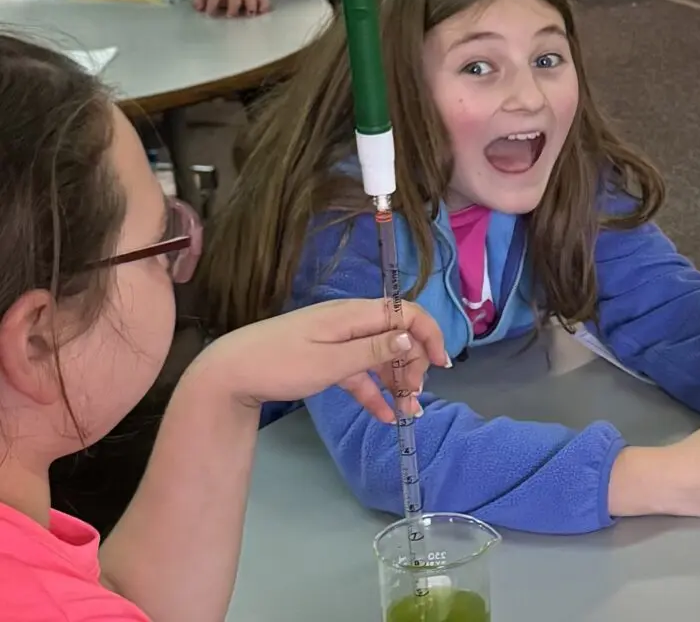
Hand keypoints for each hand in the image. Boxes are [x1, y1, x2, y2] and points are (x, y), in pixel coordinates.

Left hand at [191, 298, 449, 422]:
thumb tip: (412, 338)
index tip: (440, 366)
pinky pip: (360, 373)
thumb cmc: (280, 364)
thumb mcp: (330, 362)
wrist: (230, 374)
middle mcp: (349, 322)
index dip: (428, 335)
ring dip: (397, 382)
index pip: (405, 313)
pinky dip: (374, 392)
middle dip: (413, 365)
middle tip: (415, 396)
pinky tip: (386, 416)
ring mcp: (338, 341)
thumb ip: (373, 351)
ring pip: (380, 357)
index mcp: (352, 314)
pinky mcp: (327, 359)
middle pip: (397, 336)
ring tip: (409, 412)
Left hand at [193, 0, 269, 16]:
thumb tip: (198, 8)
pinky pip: (264, 1)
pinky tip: (261, 12)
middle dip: (233, 8)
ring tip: (249, 14)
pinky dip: (264, 6)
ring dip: (251, 7)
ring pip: (251, 0)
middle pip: (234, 0)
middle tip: (230, 15)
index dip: (211, 6)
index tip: (209, 13)